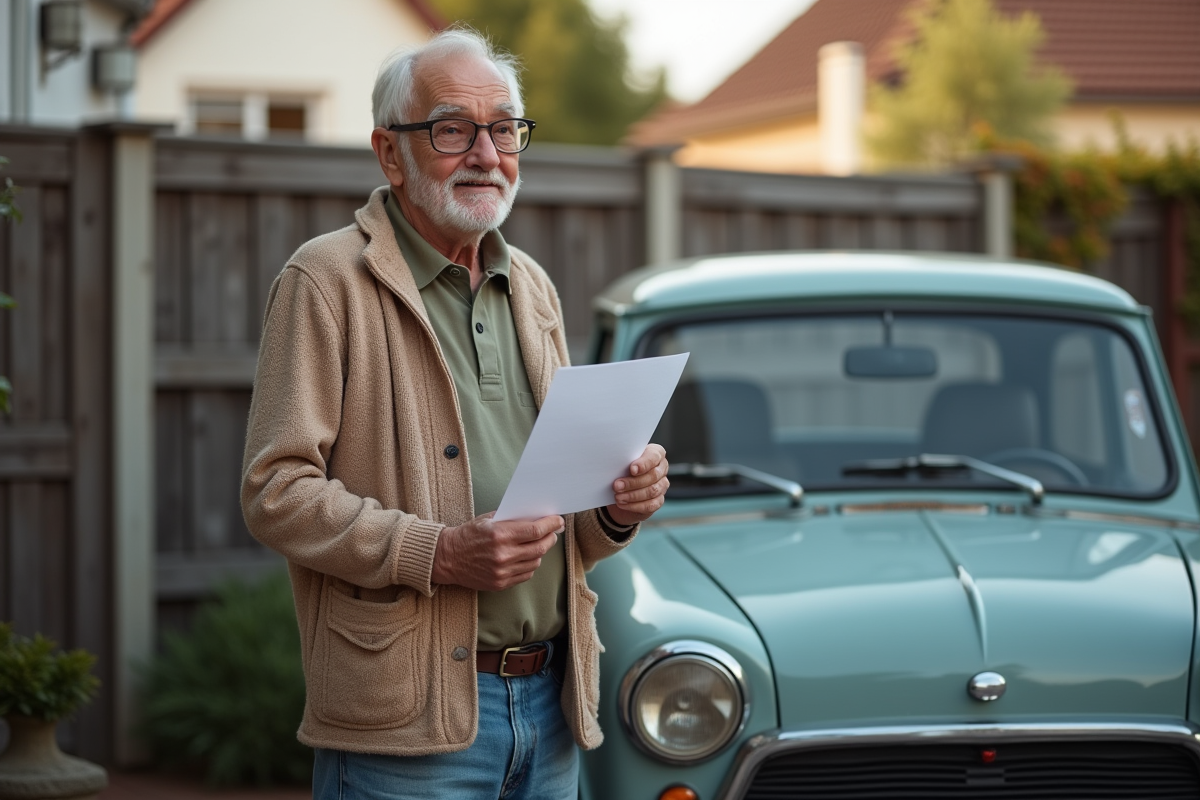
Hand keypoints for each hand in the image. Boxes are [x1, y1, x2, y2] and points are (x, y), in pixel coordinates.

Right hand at [432, 512, 563, 591]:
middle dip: (550, 538)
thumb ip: (512, 519)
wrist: (447, 558)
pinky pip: (526, 574)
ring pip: (535, 562)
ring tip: (538, 544)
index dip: (551, 525)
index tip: (558, 521)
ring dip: (540, 552)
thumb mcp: (488, 520)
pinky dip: (530, 565)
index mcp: (500, 535)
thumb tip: (537, 517)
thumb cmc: (468, 535)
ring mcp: (502, 572)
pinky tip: (526, 557)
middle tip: (552, 533)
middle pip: (540, 548)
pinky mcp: (500, 583)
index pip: (535, 531)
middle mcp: (503, 555)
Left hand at [606, 443, 668, 526]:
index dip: (644, 464)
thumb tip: (615, 464)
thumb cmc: (622, 469)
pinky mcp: (659, 500)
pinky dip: (634, 506)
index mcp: (655, 454)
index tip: (632, 469)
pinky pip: (650, 505)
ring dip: (632, 495)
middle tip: (617, 485)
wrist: (621, 488)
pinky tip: (623, 504)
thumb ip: (623, 461)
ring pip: (652, 491)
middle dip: (633, 482)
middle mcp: (662, 468)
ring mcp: (662, 485)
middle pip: (653, 476)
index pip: (654, 456)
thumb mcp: (622, 463)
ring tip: (617, 497)